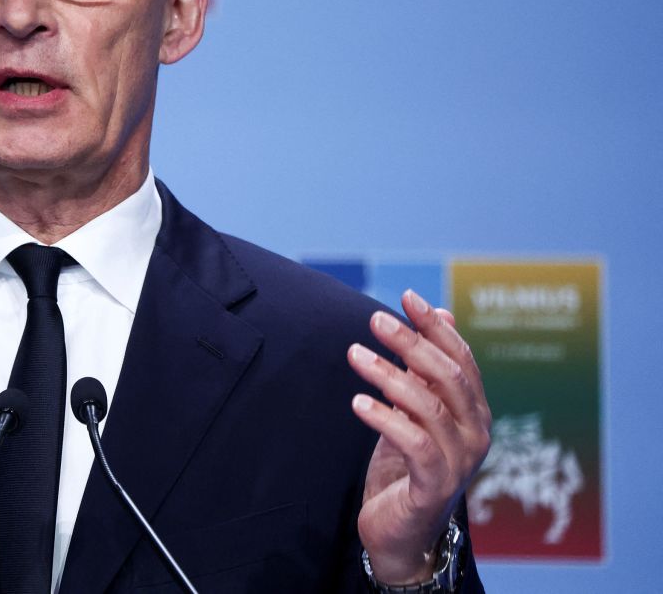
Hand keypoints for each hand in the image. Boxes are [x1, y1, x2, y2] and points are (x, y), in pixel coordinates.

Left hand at [347, 290, 490, 583]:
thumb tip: (444, 315)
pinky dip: (386, 419)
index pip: (461, 359)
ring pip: (428, 406)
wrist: (401, 533)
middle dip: (411, 343)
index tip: (408, 296)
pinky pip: (414, 443)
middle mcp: (476, 434)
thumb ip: (426, 370)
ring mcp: (460, 462)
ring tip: (354, 354)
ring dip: (388, 375)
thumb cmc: (406, 467)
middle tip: (374, 319)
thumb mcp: (414, 412)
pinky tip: (358, 402)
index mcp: (473, 413)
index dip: (436, 327)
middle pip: (447, 376)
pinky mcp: (435, 486)